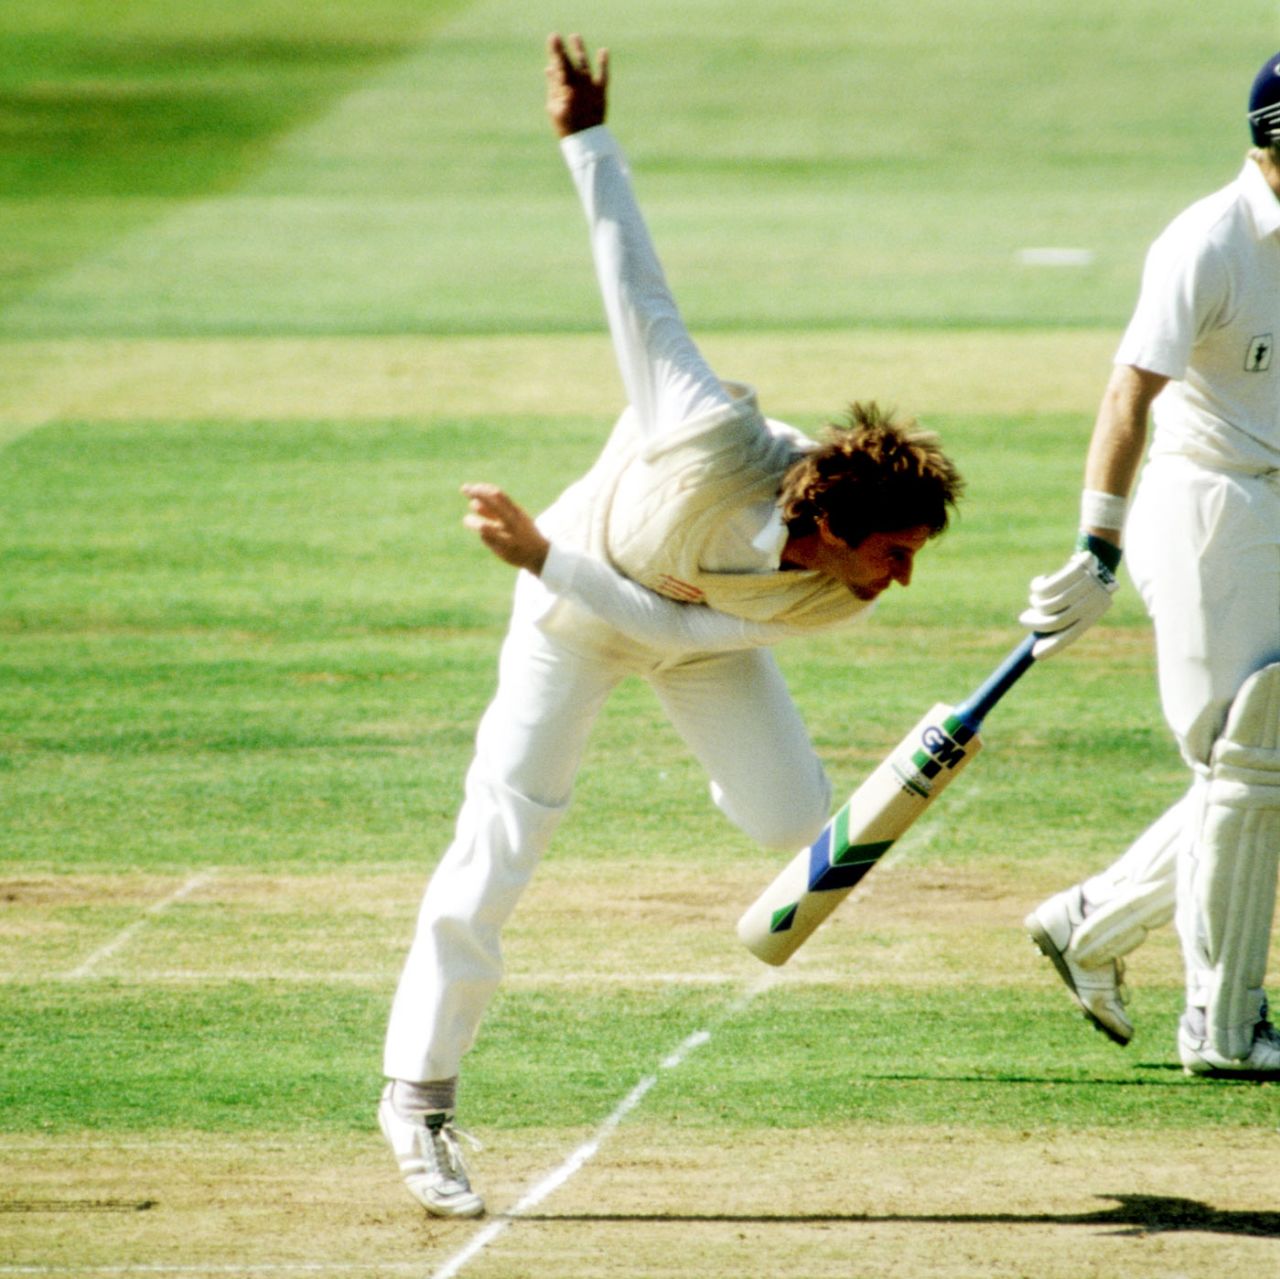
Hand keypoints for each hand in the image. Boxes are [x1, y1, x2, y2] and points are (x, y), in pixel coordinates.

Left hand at [461, 483, 549, 574]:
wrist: (538, 554)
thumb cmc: (521, 530)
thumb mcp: (513, 517)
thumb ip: (495, 510)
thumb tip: (472, 500)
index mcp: (516, 512)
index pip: (499, 495)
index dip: (483, 489)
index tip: (471, 488)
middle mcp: (512, 523)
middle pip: (493, 505)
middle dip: (478, 495)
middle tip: (464, 489)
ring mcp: (507, 536)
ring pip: (484, 527)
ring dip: (472, 522)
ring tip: (468, 520)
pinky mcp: (502, 549)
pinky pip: (486, 538)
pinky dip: (483, 535)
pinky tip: (487, 536)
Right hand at [545, 32, 608, 137]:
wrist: (586, 140)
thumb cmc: (566, 125)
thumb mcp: (554, 107)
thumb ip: (553, 86)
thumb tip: (549, 68)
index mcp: (564, 89)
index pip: (558, 65)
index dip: (554, 50)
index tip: (552, 37)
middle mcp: (577, 85)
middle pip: (568, 63)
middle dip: (561, 49)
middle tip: (556, 37)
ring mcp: (590, 88)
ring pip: (584, 64)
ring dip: (579, 49)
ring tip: (575, 37)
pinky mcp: (601, 93)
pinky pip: (603, 75)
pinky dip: (603, 62)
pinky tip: (603, 50)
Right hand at [1020, 540, 1119, 658]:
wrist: (1099, 556)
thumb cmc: (1083, 585)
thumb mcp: (1077, 603)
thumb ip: (1061, 619)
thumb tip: (1038, 646)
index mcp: (1092, 615)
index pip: (1071, 635)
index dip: (1053, 647)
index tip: (1035, 654)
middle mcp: (1091, 603)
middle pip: (1056, 621)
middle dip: (1035, 622)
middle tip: (1024, 618)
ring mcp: (1086, 586)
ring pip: (1050, 603)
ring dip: (1036, 602)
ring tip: (1035, 597)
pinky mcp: (1078, 569)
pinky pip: (1048, 585)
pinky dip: (1039, 585)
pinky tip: (1042, 580)